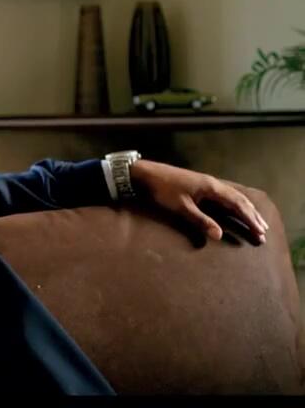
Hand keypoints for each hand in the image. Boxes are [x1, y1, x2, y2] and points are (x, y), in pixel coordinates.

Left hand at [130, 160, 268, 243]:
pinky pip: (225, 195)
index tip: (260, 233)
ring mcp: (207, 183)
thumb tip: (220, 235)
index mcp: (212, 187)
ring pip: (233, 196)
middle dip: (252, 216)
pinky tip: (236, 208)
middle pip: (239, 200)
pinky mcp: (200, 185)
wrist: (146, 174)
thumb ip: (200, 220)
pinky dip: (235, 204)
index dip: (250, 219)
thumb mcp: (181, 207)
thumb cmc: (162, 190)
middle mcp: (213, 183)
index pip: (237, 205)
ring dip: (246, 209)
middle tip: (264, 231)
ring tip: (256, 221)